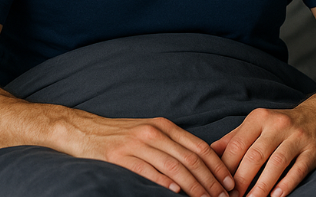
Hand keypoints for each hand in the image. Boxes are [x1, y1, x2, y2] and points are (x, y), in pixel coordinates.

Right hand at [76, 115, 235, 196]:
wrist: (85, 131)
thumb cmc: (121, 135)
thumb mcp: (150, 131)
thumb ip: (173, 144)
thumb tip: (203, 164)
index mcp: (164, 125)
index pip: (199, 146)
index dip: (218, 166)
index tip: (230, 183)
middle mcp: (153, 132)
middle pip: (190, 159)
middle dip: (211, 180)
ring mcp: (137, 144)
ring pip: (174, 167)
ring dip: (194, 187)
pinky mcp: (120, 157)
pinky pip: (148, 171)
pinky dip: (165, 183)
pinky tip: (176, 193)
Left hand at [210, 105, 315, 196]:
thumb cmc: (282, 123)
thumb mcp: (257, 123)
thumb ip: (235, 137)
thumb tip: (211, 152)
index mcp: (258, 118)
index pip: (237, 145)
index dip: (226, 167)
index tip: (220, 186)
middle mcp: (277, 125)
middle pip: (254, 156)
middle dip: (241, 180)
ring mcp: (296, 137)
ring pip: (275, 164)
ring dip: (261, 187)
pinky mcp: (312, 150)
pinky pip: (298, 169)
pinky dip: (286, 184)